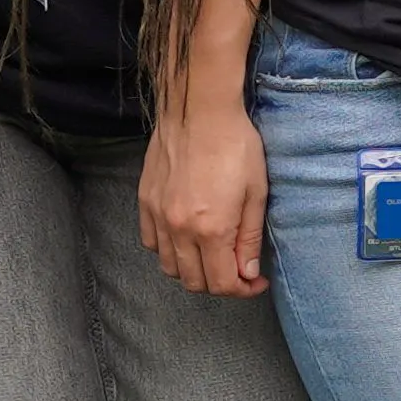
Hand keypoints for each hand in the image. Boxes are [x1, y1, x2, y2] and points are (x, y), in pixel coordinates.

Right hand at [142, 101, 269, 298]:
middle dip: (219, 284)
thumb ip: (249, 238)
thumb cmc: (236, 145)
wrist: (199, 110)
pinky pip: (151, 243)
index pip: (222, 283)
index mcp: (211, 229)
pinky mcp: (145, 202)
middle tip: (237, 270)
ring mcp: (158, 216)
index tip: (255, 281)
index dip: (243, 290)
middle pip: (194, 282)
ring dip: (193, 270)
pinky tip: (186, 238)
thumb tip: (246, 274)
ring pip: (169, 267)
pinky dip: (168, 251)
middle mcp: (179, 229)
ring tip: (213, 255)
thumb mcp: (256, 192)